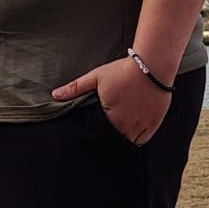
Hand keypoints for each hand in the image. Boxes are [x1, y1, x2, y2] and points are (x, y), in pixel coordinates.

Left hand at [51, 55, 171, 144]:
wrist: (151, 65)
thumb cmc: (123, 70)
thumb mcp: (96, 77)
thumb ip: (76, 88)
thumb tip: (55, 95)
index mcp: (110, 117)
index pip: (99, 134)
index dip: (97, 131)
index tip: (97, 128)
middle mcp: (125, 125)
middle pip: (114, 140)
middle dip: (110, 137)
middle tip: (108, 130)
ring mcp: (141, 125)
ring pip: (129, 142)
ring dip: (124, 138)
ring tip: (120, 130)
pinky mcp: (153, 123)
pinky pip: (143, 139)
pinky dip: (138, 138)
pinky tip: (134, 130)